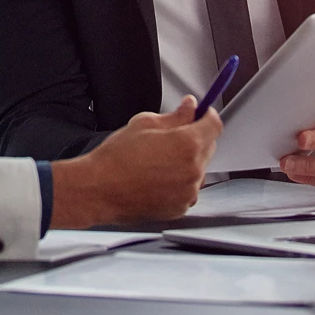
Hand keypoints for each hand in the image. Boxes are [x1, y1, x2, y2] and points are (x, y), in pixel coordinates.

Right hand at [49, 97, 221, 227]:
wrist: (99, 189)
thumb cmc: (116, 159)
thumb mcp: (143, 124)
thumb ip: (175, 115)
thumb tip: (189, 108)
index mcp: (187, 144)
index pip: (214, 124)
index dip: (207, 115)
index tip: (202, 114)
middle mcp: (193, 169)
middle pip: (209, 147)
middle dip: (196, 138)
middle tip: (171, 137)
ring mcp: (189, 191)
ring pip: (199, 169)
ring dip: (188, 162)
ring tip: (158, 161)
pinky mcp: (181, 207)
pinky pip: (189, 189)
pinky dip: (179, 182)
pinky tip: (157, 178)